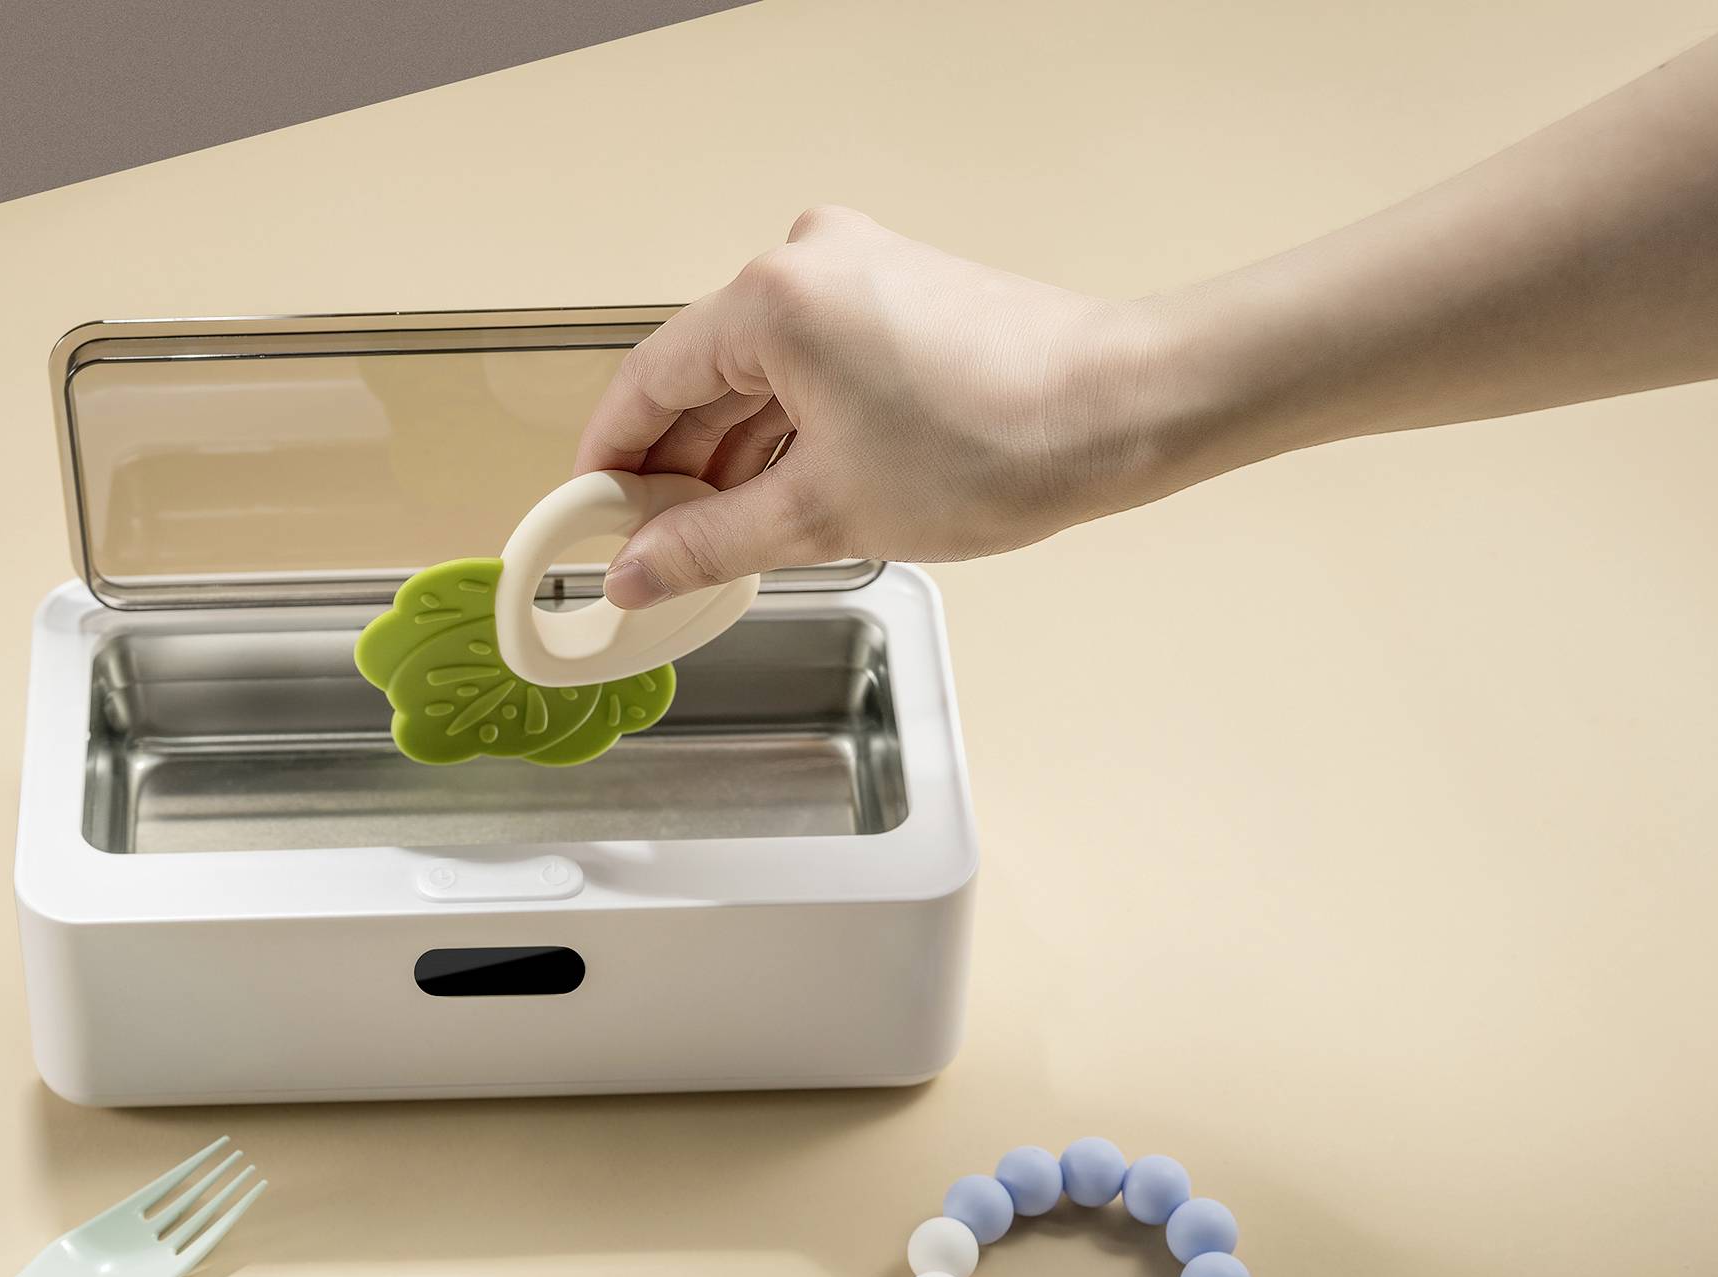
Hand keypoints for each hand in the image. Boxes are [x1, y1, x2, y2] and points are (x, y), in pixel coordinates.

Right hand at [577, 206, 1168, 608]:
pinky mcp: (900, 293)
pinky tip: (782, 497)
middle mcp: (805, 262)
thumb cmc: (991, 447)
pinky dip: (788, 430)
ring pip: (758, 376)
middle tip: (654, 555)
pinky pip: (811, 365)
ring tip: (720, 544)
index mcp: (769, 299)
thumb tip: (633, 572)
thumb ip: (708, 543)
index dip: (608, 465)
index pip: (646, 384)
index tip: (590, 528)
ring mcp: (859, 271)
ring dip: (733, 457)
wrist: (1127, 409)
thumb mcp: (823, 514)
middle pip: (700, 377)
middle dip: (675, 471)